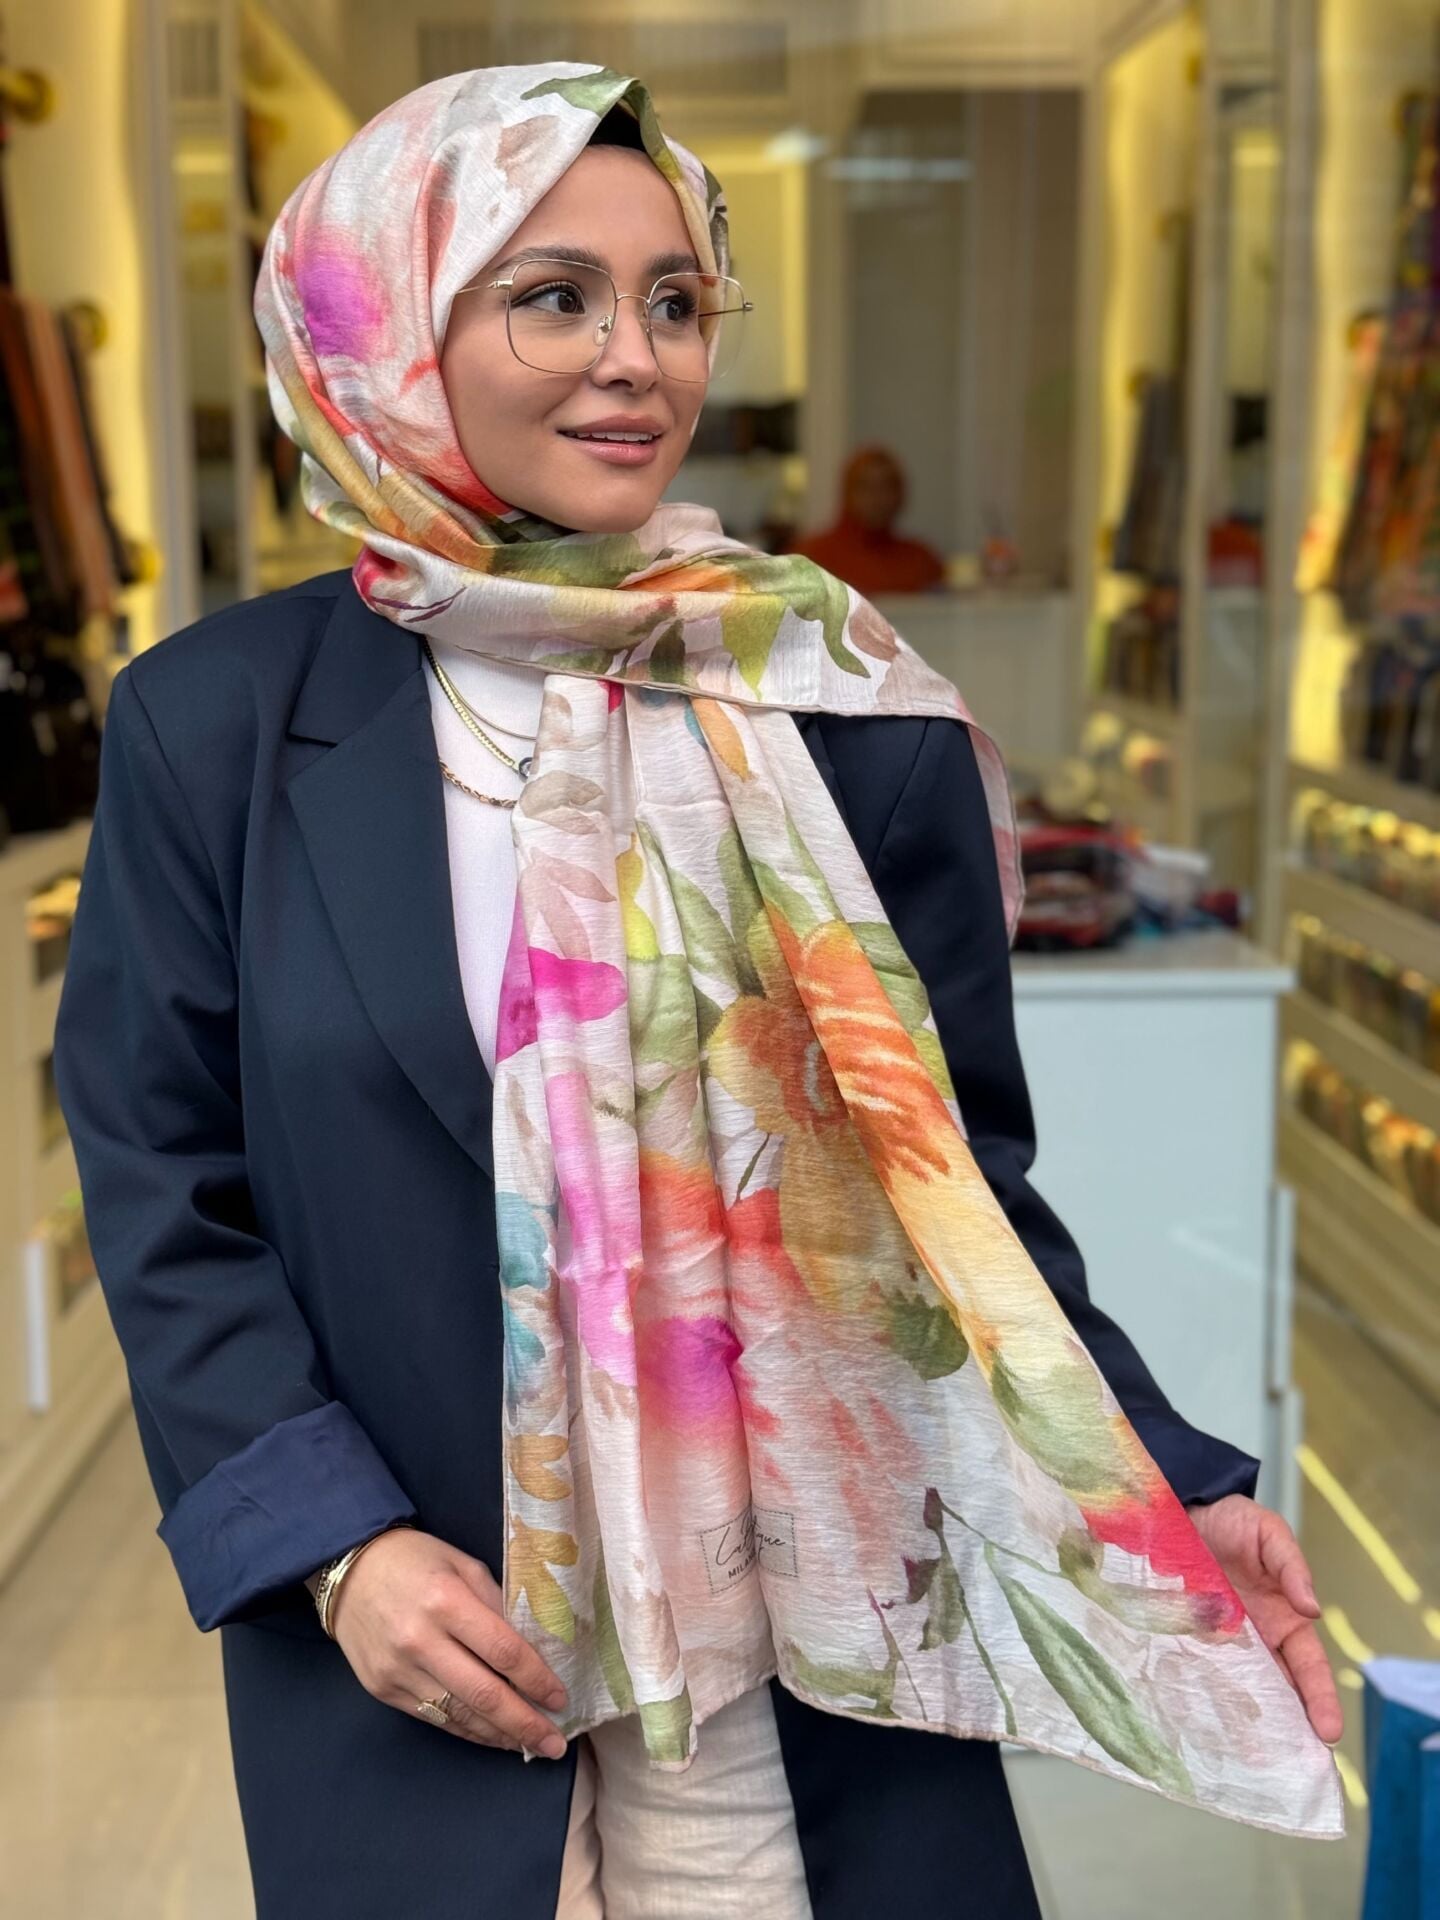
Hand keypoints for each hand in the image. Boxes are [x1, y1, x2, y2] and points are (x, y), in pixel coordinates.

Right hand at [323, 1528, 568, 1756]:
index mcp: (446, 1601)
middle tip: (554, 1744)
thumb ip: (496, 1604)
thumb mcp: (463, 1565)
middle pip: (484, 1695)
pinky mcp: (383, 1690)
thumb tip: (532, 1649)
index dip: (537, 1681)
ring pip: (459, 1716)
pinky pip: (435, 1718)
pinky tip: (491, 1736)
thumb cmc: (415, 1560)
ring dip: (499, 1736)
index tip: (561, 1699)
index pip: (503, 1652)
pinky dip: (468, 1731)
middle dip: (525, 1724)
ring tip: (529, 1745)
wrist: (349, 1569)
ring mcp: (399, 1670)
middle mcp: (421, 1641)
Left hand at [1187, 1494, 1342, 1744]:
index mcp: (1283, 1621)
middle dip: (1285, 1727)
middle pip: (1275, 1691)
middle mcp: (1254, 1641)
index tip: (1328, 1733)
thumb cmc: (1234, 1523)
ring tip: (1246, 1756)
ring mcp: (1218, 1642)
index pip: (1308, 1668)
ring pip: (1235, 1689)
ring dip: (1241, 1720)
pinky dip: (1198, 1693)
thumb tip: (1312, 1606)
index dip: (1320, 1700)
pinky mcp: (1184, 1636)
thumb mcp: (1269, 1534)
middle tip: (1291, 1763)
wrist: (1185, 1509)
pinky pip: (1194, 1668)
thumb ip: (1291, 1566)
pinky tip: (1195, 1717)